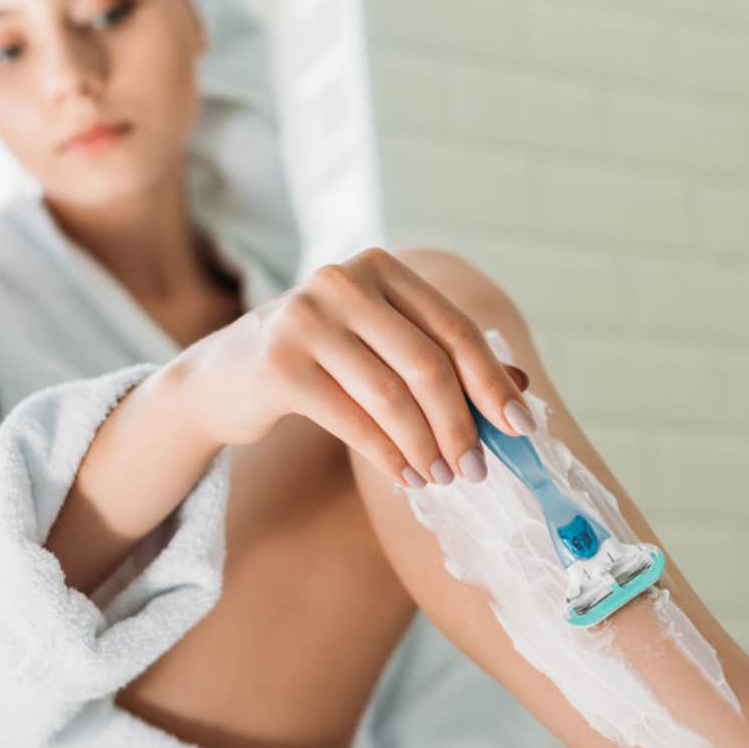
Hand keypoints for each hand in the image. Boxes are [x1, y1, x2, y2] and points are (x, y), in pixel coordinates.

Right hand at [182, 247, 534, 487]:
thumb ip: (445, 358)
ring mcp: (305, 319)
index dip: (491, 381)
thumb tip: (520, 387)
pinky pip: (353, 421)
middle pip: (427, 363)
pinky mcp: (280, 365)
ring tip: (442, 478)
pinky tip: (406, 477)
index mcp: (380, 269)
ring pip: (391, 396)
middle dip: (460, 425)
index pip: (453, 327)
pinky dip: (389, 456)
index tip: (521, 428)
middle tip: (476, 468)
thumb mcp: (382, 346)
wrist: (227, 376)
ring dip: (426, 448)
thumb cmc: (320, 360)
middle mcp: (342, 281)